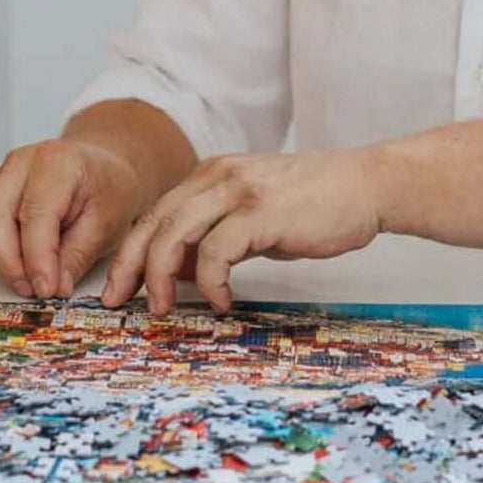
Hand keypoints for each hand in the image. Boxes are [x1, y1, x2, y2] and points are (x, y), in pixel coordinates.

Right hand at [0, 137, 145, 298]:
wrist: (102, 171)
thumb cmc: (108, 190)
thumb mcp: (108, 224)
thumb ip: (78, 255)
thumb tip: (54, 287)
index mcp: (57, 162)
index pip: (36, 213)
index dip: (37, 257)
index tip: (46, 289)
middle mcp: (22, 162)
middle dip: (9, 262)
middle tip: (32, 291)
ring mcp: (5, 174)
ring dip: (3, 260)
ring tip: (30, 284)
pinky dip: (1, 252)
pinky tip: (24, 268)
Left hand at [101, 150, 384, 313]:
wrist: (364, 185)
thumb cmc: (312, 205)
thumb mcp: (252, 215)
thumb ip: (215, 235)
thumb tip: (177, 273)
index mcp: (210, 174)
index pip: (155, 214)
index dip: (130, 252)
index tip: (118, 287)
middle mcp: (216, 176)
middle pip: (154, 221)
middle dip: (129, 265)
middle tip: (117, 302)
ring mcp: (238, 191)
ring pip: (174, 232)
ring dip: (159, 275)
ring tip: (162, 308)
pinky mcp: (261, 212)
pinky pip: (217, 250)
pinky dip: (209, 281)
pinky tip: (221, 301)